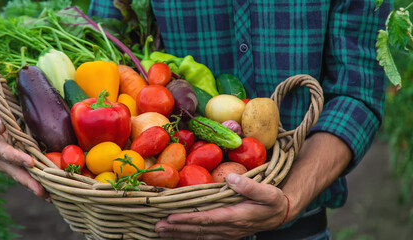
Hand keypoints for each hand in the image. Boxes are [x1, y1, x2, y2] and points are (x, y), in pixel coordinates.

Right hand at [0, 110, 48, 199]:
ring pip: (22, 178)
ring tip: (48, 196)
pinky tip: (50, 195)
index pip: (5, 153)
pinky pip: (29, 179)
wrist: (11, 121)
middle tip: (40, 189)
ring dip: (34, 187)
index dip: (16, 158)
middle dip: (28, 181)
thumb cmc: (4, 116)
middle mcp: (1, 159)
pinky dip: (39, 186)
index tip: (30, 162)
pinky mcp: (20, 169)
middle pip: (14, 172)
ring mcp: (11, 166)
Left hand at [155, 173, 287, 239]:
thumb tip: (231, 178)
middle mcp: (228, 228)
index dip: (188, 219)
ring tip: (160, 230)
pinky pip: (204, 237)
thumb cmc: (273, 200)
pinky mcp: (225, 233)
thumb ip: (249, 186)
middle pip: (198, 230)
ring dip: (179, 234)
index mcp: (236, 217)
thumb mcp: (268, 191)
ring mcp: (226, 233)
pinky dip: (188, 235)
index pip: (207, 219)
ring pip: (199, 235)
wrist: (280, 214)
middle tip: (157, 225)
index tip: (171, 217)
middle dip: (177, 229)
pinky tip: (177, 234)